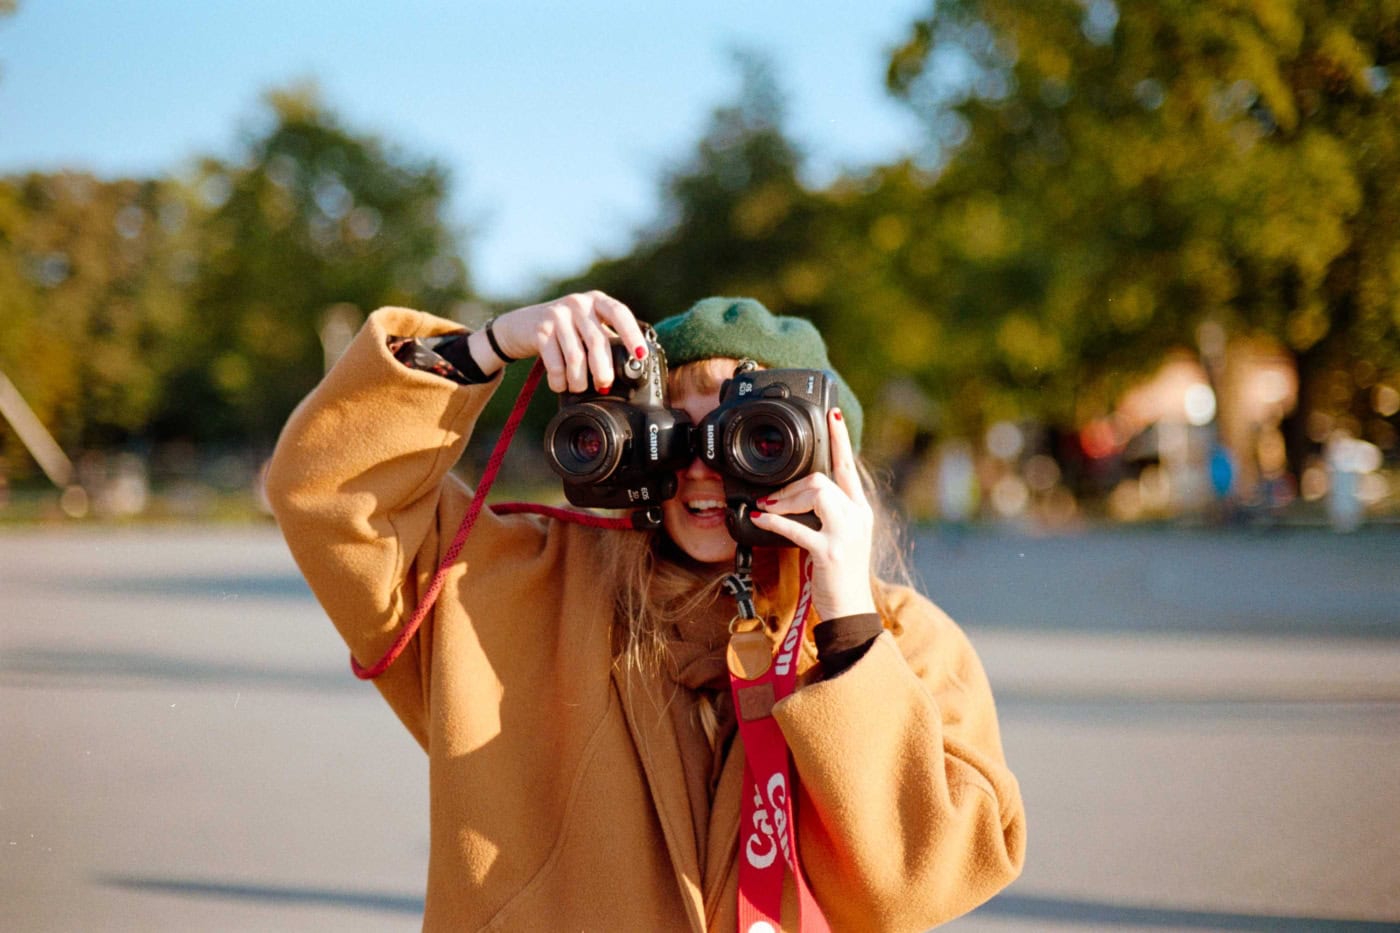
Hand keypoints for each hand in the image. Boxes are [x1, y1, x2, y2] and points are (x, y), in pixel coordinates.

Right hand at [469, 291, 648, 393]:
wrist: (521, 326)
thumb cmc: (564, 332)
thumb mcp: (587, 327)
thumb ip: (606, 339)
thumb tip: (633, 365)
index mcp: (597, 301)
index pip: (620, 313)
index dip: (632, 335)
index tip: (640, 356)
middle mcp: (578, 303)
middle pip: (598, 342)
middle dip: (603, 370)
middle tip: (604, 385)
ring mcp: (558, 315)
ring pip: (576, 357)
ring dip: (579, 380)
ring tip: (579, 388)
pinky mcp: (540, 330)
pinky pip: (555, 363)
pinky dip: (559, 381)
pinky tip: (561, 385)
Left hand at [748, 408, 876, 620]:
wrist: (851, 610)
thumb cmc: (840, 574)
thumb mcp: (840, 536)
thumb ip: (827, 512)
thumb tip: (797, 493)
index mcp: (860, 510)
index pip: (849, 467)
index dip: (840, 440)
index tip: (832, 415)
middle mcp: (857, 517)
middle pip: (824, 479)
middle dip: (793, 485)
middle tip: (773, 499)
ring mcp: (846, 534)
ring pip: (816, 494)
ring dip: (785, 499)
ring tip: (768, 509)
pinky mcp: (830, 552)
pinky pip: (797, 527)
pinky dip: (774, 521)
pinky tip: (760, 518)